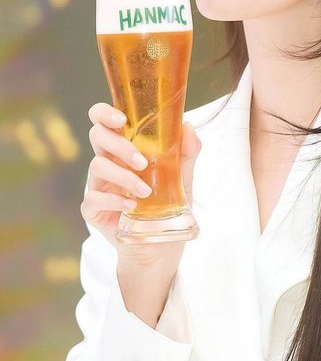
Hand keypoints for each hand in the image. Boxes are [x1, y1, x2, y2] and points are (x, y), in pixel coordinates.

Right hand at [81, 102, 201, 266]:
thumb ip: (186, 153)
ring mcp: (98, 185)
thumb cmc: (168, 206)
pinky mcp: (93, 209)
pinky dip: (114, 200)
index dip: (105, 113)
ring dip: (123, 176)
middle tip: (142, 161)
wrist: (160, 247)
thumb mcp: (183, 179)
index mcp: (125, 148)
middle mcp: (109, 162)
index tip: (121, 118)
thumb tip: (188, 126)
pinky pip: (93, 198)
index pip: (104, 121)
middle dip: (119, 145)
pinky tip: (132, 206)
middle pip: (97, 136)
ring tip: (146, 192)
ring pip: (97, 166)